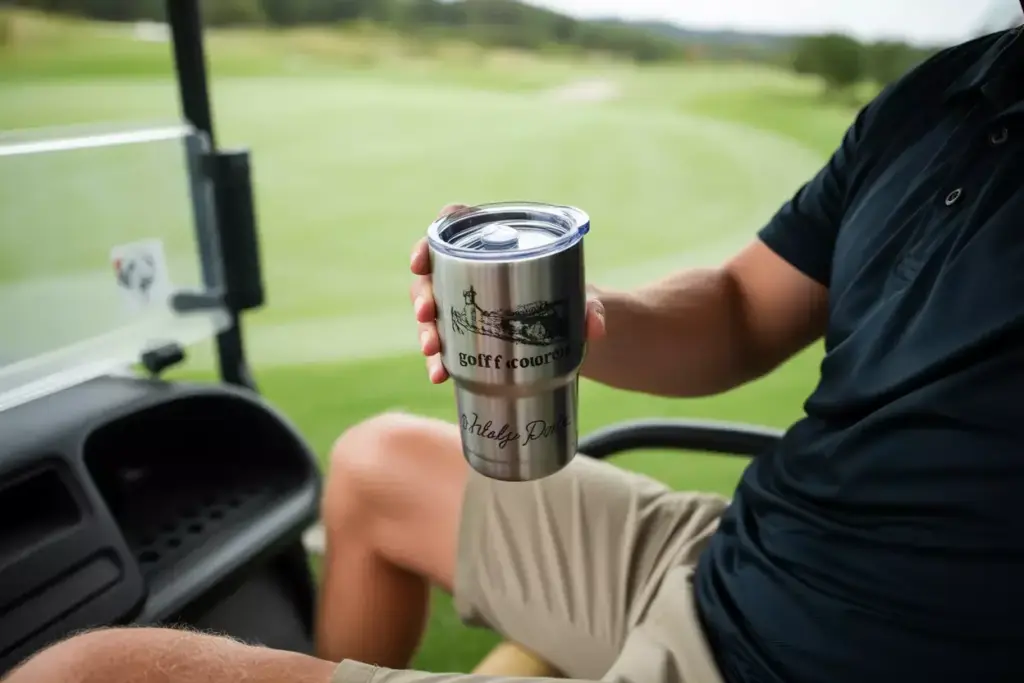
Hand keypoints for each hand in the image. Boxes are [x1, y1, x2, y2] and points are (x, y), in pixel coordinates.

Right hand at [411, 204, 606, 383]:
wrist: (574, 333)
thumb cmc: (574, 299)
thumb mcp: (585, 299)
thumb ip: (592, 307)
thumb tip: (594, 326)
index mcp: (499, 242)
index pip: (456, 225)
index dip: (432, 238)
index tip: (421, 259)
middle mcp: (473, 268)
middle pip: (434, 271)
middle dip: (423, 293)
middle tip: (426, 313)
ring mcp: (465, 301)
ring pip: (432, 309)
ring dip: (426, 329)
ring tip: (432, 351)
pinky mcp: (466, 333)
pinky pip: (444, 343)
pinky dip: (439, 359)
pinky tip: (440, 375)